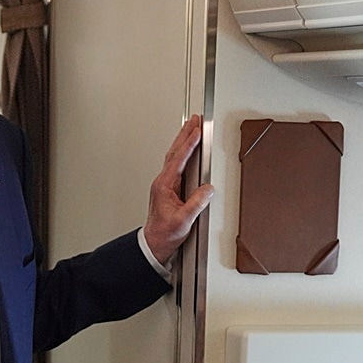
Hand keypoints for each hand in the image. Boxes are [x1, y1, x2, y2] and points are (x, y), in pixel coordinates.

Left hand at [142, 115, 213, 264]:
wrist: (155, 243)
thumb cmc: (165, 233)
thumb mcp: (183, 220)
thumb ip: (196, 203)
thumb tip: (207, 189)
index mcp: (164, 186)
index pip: (178, 160)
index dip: (188, 144)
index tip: (196, 131)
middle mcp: (163, 182)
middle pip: (175, 152)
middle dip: (184, 134)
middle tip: (194, 119)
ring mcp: (165, 184)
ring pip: (174, 156)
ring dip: (183, 140)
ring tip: (192, 127)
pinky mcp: (169, 188)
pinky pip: (176, 164)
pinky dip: (183, 152)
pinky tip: (188, 148)